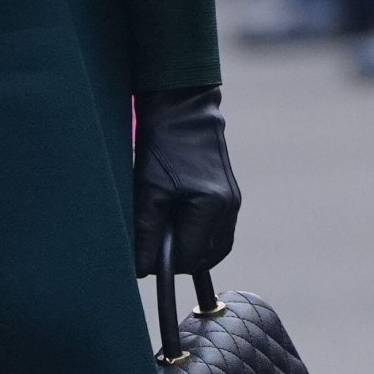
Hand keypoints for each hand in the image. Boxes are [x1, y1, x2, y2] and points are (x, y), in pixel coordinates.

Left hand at [133, 85, 240, 276]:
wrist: (180, 106)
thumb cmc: (163, 142)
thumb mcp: (148, 187)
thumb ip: (146, 231)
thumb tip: (141, 268)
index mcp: (213, 206)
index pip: (189, 258)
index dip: (163, 261)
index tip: (142, 252)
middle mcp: (229, 207)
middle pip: (203, 257)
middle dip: (176, 253)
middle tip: (152, 233)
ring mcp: (232, 202)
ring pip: (210, 247)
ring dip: (187, 245)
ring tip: (162, 222)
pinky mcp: (228, 196)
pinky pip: (215, 231)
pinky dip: (196, 234)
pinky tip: (175, 218)